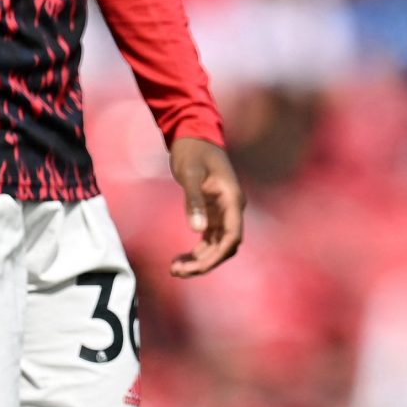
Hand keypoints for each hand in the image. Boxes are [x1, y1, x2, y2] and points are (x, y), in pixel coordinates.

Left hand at [168, 135, 244, 277]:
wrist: (193, 135)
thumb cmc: (193, 152)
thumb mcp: (190, 174)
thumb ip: (194, 201)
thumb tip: (197, 230)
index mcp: (232, 200)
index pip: (232, 237)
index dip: (217, 256)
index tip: (197, 267)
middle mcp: (232, 209)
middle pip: (224, 247)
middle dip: (204, 263)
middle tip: (177, 272)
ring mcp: (223, 212)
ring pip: (216, 246)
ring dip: (199, 260)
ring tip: (175, 269)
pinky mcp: (213, 213)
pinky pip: (208, 240)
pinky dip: (197, 252)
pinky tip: (180, 259)